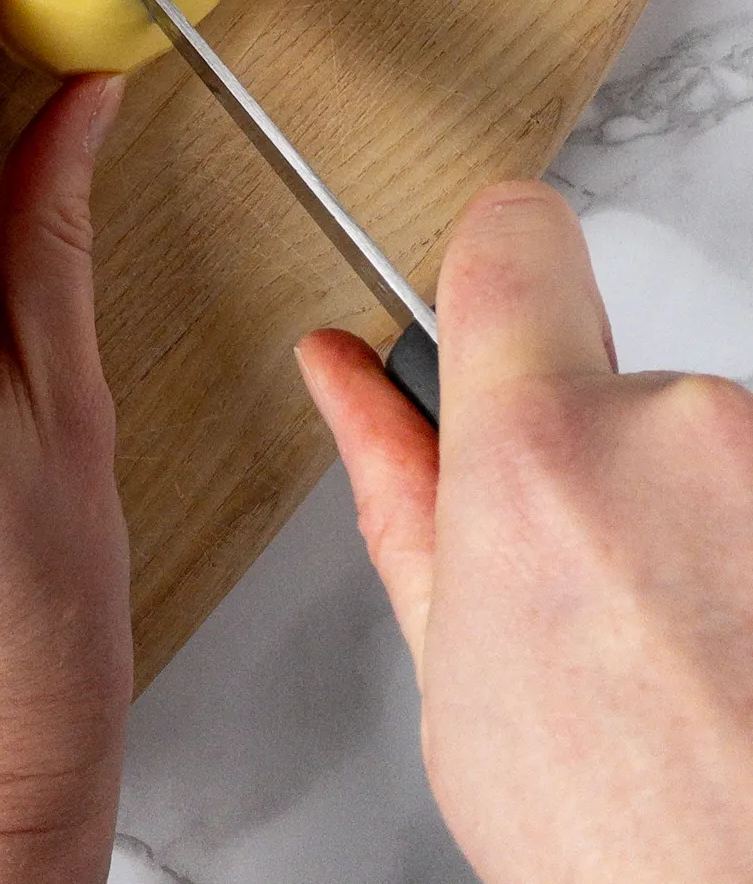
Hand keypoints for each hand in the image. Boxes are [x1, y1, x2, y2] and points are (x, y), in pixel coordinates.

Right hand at [298, 181, 752, 883]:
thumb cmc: (623, 843)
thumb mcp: (452, 670)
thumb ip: (399, 487)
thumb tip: (345, 381)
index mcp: (536, 452)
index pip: (509, 235)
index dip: (487, 268)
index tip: (487, 303)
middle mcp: (676, 425)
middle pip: (607, 368)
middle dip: (589, 453)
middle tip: (592, 594)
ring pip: (699, 439)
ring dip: (681, 513)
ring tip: (678, 651)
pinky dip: (744, 547)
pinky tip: (735, 650)